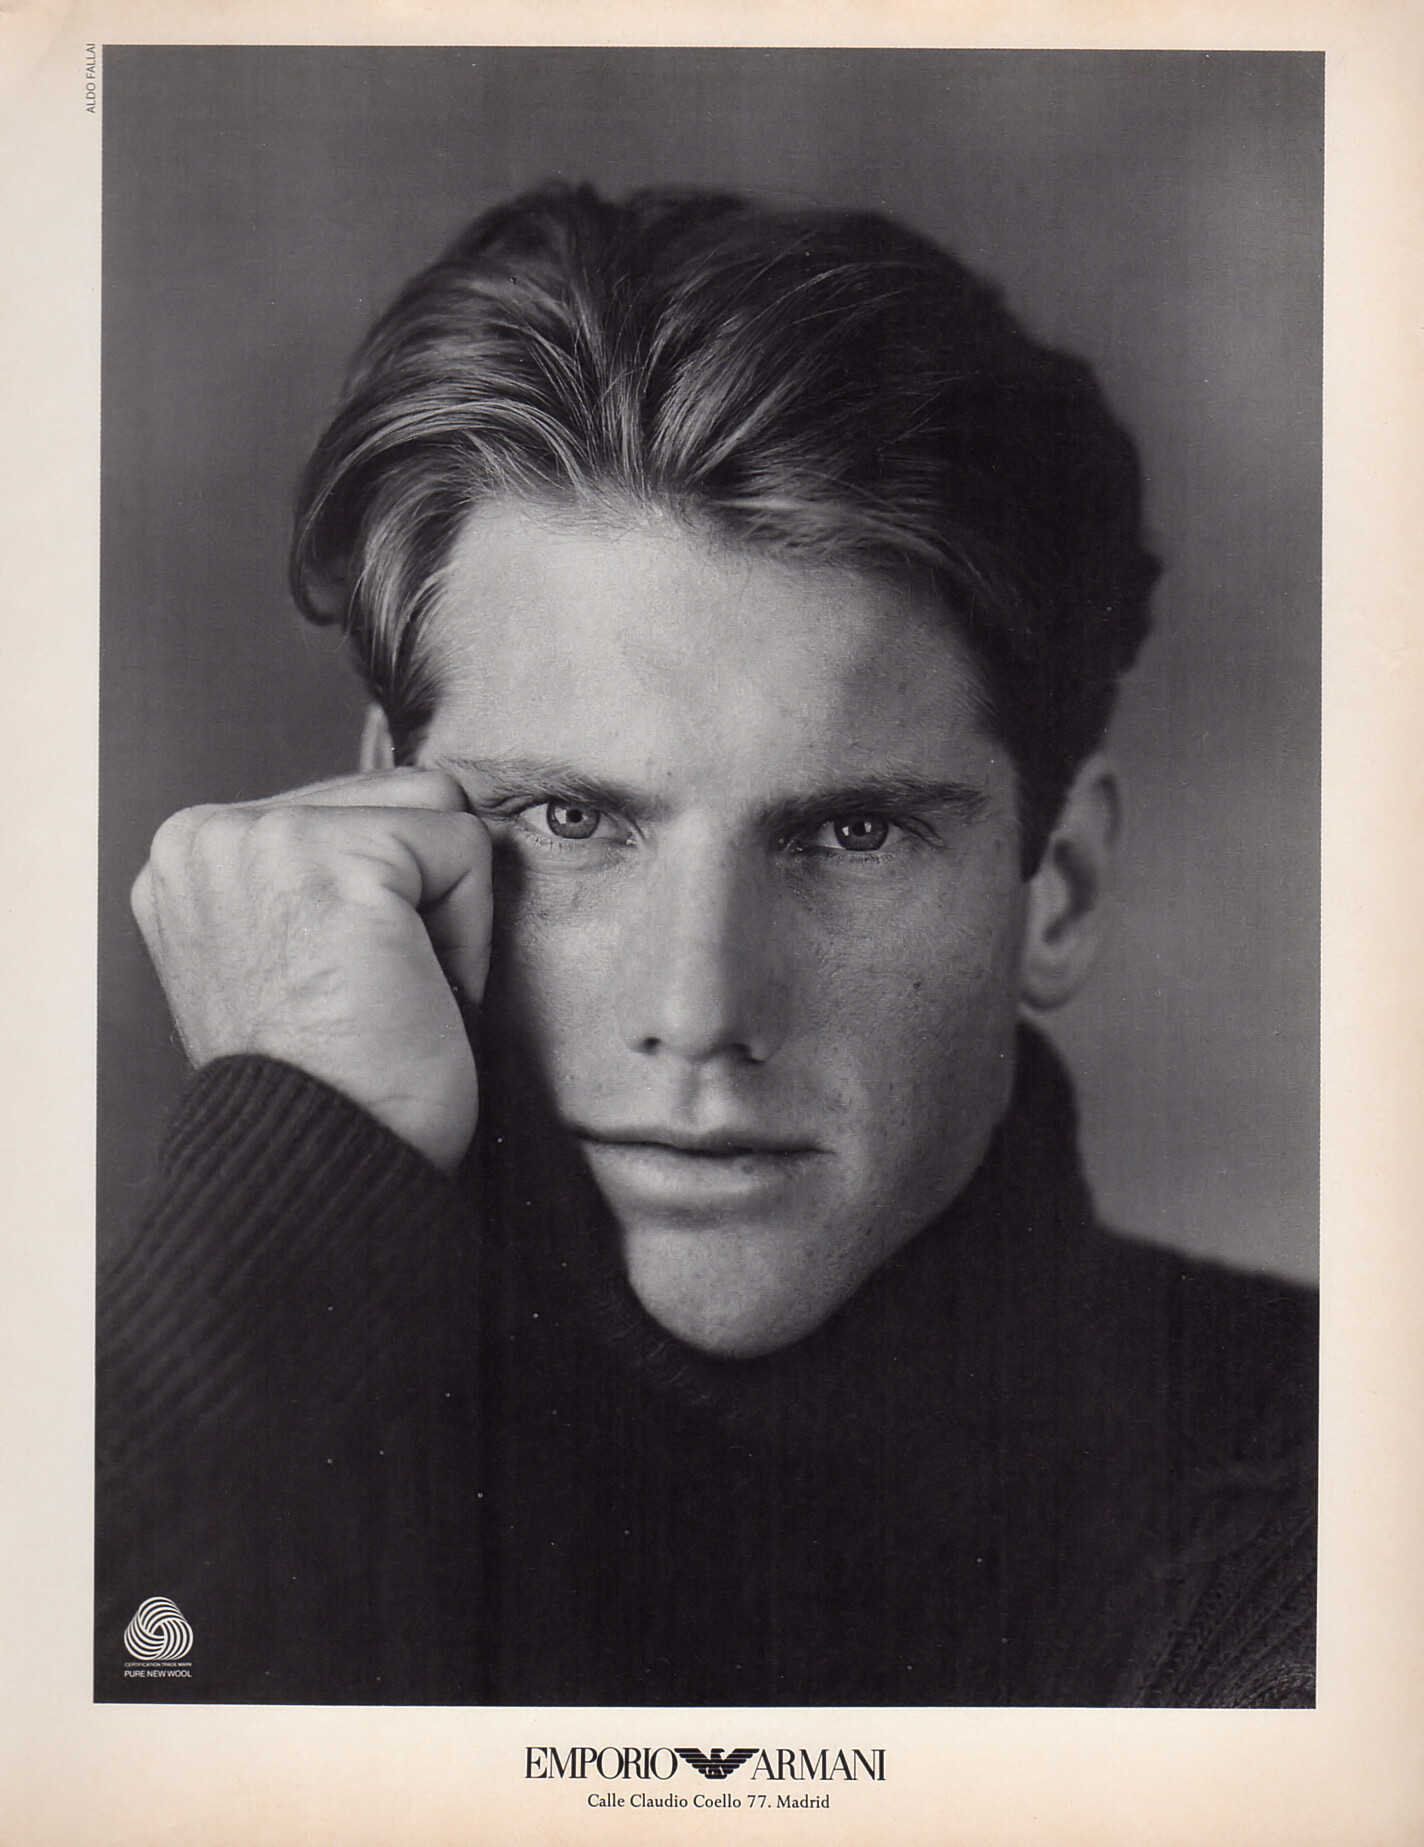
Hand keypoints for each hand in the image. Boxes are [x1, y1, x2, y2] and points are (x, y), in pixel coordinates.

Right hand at [131, 768, 490, 1171]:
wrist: (323, 1174)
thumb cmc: (330, 1084)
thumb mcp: (290, 950)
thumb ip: (318, 870)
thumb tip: (425, 806)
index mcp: (190, 856)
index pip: (349, 804)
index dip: (389, 897)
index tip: (344, 983)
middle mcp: (205, 836)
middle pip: (396, 790)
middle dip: (419, 893)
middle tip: (374, 993)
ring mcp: (259, 840)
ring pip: (437, 807)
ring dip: (446, 909)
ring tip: (393, 989)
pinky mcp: (331, 862)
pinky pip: (466, 849)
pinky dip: (468, 934)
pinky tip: (417, 997)